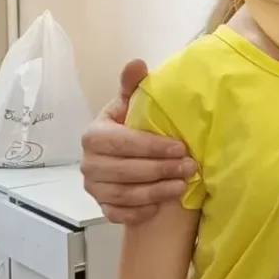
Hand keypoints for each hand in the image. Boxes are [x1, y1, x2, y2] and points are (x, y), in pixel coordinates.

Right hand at [79, 59, 195, 224]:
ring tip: (183, 186)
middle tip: (190, 167)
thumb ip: (132, 85)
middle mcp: (88, 163)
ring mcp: (94, 187)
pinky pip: (117, 215)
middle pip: (125, 171)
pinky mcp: (101, 206)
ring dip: (156, 192)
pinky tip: (158, 208)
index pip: (123, 143)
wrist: (124, 153)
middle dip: (160, 170)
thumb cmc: (130, 126)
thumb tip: (137, 63)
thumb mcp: (131, 103)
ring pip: (124, 195)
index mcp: (94, 136)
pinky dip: (138, 213)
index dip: (152, 146)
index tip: (181, 146)